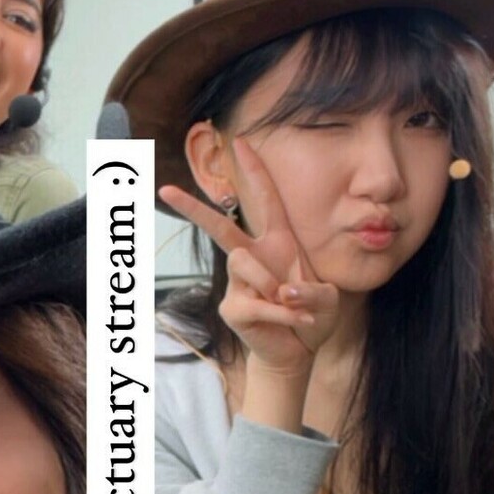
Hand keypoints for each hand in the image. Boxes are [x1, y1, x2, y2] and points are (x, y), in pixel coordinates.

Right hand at [160, 137, 339, 377]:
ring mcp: (239, 284)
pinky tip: (297, 323)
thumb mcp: (327, 299)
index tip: (241, 142)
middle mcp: (253, 257)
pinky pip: (255, 303)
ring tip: (295, 308)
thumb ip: (311, 291)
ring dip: (275, 286)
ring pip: (244, 264)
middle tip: (165, 189)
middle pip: (219, 227)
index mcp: (278, 243)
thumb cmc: (312, 316)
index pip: (265, 199)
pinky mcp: (233, 308)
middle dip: (193, 207)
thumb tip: (282, 292)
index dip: (254, 171)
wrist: (299, 350)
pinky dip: (282, 315)